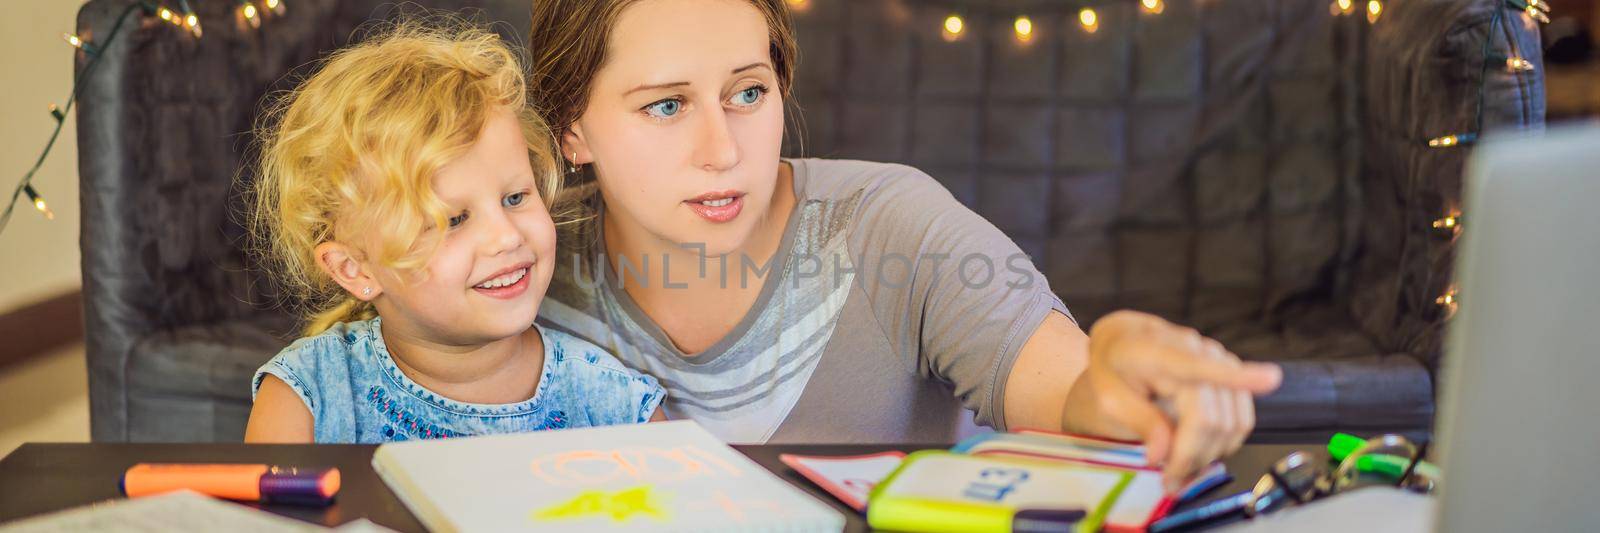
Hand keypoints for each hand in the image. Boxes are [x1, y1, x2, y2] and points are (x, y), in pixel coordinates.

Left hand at [1060, 311, 1281, 492]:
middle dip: (1192, 457)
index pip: (1198, 366)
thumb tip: (1161, 453)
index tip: (1270, 378)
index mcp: (1156, 352)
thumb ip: (1137, 421)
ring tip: (1180, 466)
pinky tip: (1197, 450)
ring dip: (1209, 454)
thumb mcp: (1108, 396)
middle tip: (1169, 480)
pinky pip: (1241, 419)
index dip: (1237, 375)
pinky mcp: (1232, 374)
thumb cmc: (1113, 369)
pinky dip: (1222, 443)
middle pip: (1212, 418)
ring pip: (1232, 423)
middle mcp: (1196, 350)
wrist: (1125, 343)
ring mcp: (1219, 360)